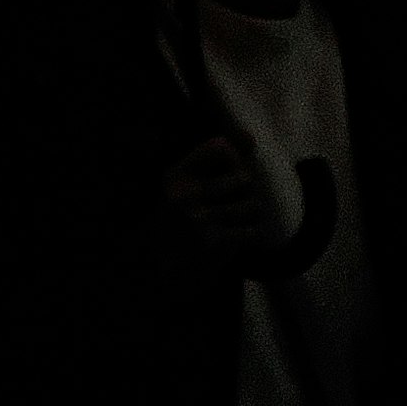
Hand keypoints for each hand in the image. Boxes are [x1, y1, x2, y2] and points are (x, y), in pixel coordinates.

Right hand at [161, 124, 296, 268]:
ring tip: (241, 217)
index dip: (235, 158)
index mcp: (177, 175)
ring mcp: (198, 220)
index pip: (221, 147)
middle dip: (248, 190)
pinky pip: (250, 232)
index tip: (232, 170)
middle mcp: (185, 194)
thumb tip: (252, 137)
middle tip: (240, 199)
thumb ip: (217, 157)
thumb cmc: (175, 220)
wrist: (154, 269)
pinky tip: (238, 236)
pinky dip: (249, 234)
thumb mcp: (185, 184)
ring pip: (252, 205)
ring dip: (251, 213)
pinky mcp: (211, 245)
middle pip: (244, 177)